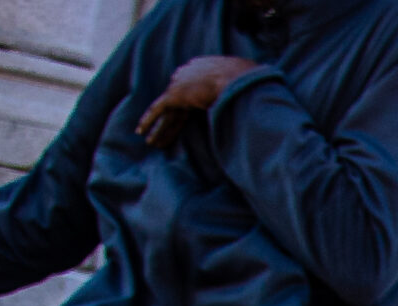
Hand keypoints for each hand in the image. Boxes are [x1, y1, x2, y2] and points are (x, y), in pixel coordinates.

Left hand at [136, 54, 252, 141]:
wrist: (238, 79)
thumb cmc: (250, 82)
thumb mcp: (249, 84)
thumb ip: (244, 91)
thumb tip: (258, 102)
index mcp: (205, 70)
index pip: (193, 92)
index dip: (189, 108)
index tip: (186, 121)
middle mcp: (188, 74)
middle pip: (177, 104)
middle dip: (171, 122)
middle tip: (165, 136)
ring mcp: (180, 84)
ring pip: (167, 110)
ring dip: (160, 127)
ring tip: (153, 143)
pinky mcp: (175, 94)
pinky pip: (158, 109)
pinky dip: (149, 120)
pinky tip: (140, 131)